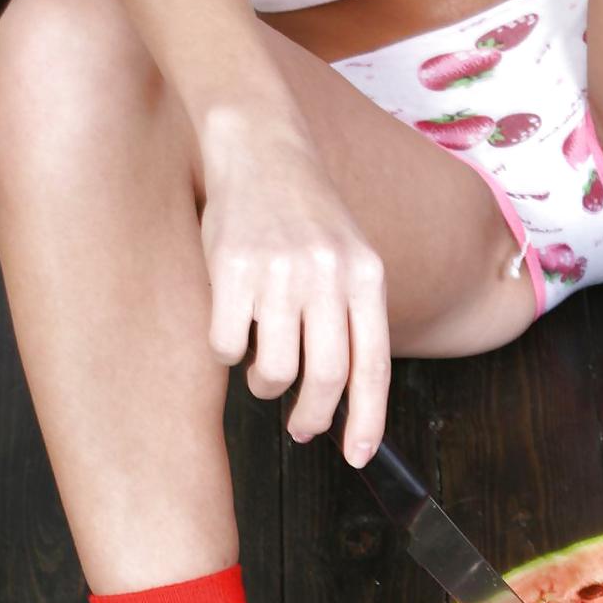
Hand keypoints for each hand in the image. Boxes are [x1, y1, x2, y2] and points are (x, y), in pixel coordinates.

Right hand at [199, 131, 390, 466]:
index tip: (357, 455)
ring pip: (275, 370)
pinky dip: (229, 354)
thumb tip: (342, 396)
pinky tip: (233, 331)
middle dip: (312, 417)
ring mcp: (279, 272)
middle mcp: (328, 275)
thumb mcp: (348, 258)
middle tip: (301, 428)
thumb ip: (351, 318)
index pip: (372, 368)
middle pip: (324, 379)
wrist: (260, 147)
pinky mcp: (232, 270)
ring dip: (266, 386)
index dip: (366, 421)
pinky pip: (229, 346)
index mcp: (365, 277)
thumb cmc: (304, 213)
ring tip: (263, 369)